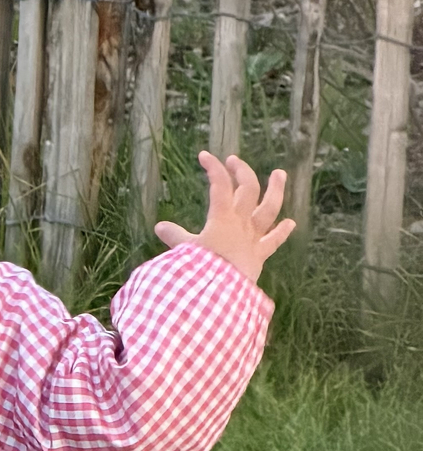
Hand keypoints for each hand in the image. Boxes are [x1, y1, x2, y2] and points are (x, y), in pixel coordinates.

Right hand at [155, 152, 295, 287]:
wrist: (221, 294)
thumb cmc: (201, 271)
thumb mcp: (184, 252)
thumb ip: (175, 237)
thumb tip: (159, 227)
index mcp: (221, 219)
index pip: (219, 185)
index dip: (212, 168)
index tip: (204, 155)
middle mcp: (240, 223)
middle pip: (247, 189)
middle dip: (241, 171)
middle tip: (234, 160)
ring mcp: (252, 238)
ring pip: (269, 208)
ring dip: (275, 190)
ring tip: (279, 174)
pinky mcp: (259, 255)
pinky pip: (273, 241)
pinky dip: (282, 232)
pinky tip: (290, 223)